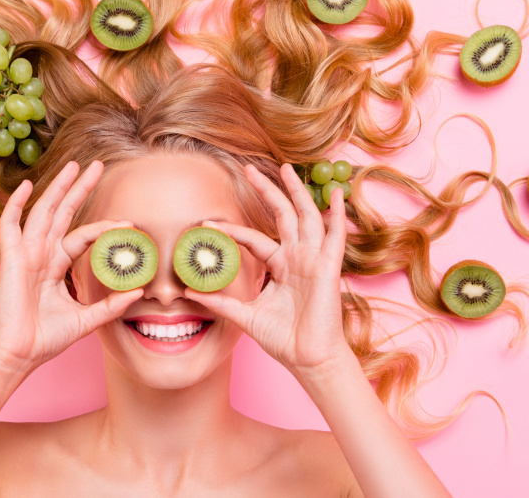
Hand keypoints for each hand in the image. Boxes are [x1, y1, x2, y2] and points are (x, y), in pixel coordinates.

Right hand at [0, 160, 143, 374]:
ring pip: (43, 211)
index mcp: (55, 265)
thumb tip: (138, 292)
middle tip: (97, 165)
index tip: (129, 224)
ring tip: (73, 165)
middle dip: (79, 188)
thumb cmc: (44, 339)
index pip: (83, 236)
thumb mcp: (86, 319)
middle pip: (63, 213)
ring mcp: (25, 254)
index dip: (104, 227)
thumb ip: (110, 305)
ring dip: (58, 187)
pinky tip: (27, 185)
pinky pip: (11, 225)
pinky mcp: (10, 259)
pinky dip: (16, 204)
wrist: (18, 355)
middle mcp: (41, 254)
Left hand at [183, 163, 355, 378]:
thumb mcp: (246, 316)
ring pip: (306, 217)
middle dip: (267, 191)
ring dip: (297, 192)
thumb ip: (222, 302)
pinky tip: (337, 195)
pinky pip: (335, 236)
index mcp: (280, 266)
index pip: (254, 239)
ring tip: (287, 169)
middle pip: (282, 215)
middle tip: (249, 169)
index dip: (233, 231)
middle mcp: (297, 257)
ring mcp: (313, 260)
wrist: (307, 359)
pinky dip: (337, 215)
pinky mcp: (328, 268)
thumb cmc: (283, 339)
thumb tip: (190, 292)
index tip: (208, 224)